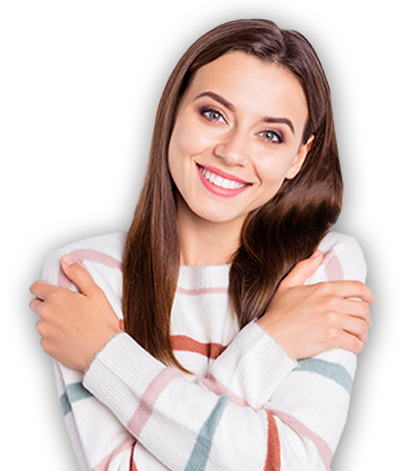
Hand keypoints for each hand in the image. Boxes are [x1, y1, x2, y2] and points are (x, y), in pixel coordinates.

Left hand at [29, 255, 120, 371]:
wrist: (105, 351)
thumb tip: (66, 260)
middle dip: (45, 305)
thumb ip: (78, 273)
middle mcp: (46, 313)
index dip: (42, 289)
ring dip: (49, 322)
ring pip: (40, 323)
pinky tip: (69, 337)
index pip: (35, 288)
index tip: (50, 292)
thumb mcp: (95, 292)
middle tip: (64, 310)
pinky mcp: (46, 346)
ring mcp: (45, 331)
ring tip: (69, 325)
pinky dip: (54, 337)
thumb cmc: (102, 322)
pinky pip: (44, 339)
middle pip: (34, 305)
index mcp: (57, 297)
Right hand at [257, 251, 375, 359]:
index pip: (357, 287)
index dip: (368, 294)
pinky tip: (353, 347)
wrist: (271, 337)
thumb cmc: (277, 313)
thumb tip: (318, 254)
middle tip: (363, 324)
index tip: (371, 300)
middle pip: (363, 309)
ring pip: (362, 327)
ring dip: (363, 334)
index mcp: (324, 288)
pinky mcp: (332, 338)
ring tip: (358, 337)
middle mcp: (331, 302)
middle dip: (367, 318)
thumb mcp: (287, 285)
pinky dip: (357, 346)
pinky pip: (355, 343)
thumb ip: (304, 268)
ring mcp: (333, 320)